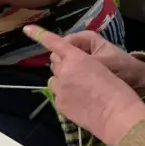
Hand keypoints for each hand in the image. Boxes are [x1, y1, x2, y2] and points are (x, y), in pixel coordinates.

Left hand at [26, 26, 144, 145]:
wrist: (117, 116)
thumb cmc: (117, 90)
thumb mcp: (102, 67)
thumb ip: (83, 64)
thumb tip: (75, 69)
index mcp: (77, 58)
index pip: (55, 43)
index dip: (39, 34)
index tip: (27, 29)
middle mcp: (64, 70)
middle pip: (56, 62)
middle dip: (64, 64)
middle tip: (80, 74)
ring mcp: (60, 88)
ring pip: (54, 79)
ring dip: (63, 80)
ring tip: (80, 89)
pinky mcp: (60, 103)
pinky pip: (58, 94)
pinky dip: (66, 95)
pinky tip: (80, 102)